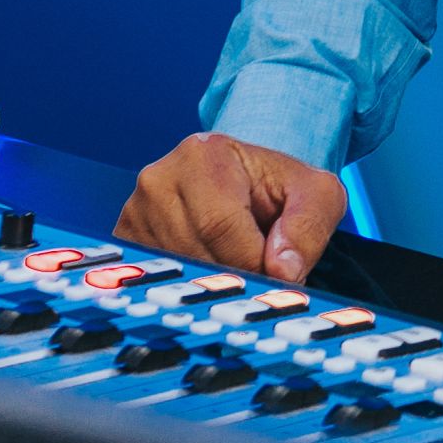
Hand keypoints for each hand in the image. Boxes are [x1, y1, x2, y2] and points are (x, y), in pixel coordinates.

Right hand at [117, 131, 348, 283]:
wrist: (247, 183)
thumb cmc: (279, 189)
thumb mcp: (316, 194)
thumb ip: (309, 226)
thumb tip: (282, 271)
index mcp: (202, 155)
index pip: (222, 227)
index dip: (254, 263)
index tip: (278, 282)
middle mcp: (158, 180)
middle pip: (196, 254)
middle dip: (235, 278)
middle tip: (260, 285)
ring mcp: (135, 213)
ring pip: (176, 273)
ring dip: (211, 286)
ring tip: (238, 272)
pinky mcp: (127, 242)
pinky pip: (158, 280)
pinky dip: (188, 287)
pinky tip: (210, 276)